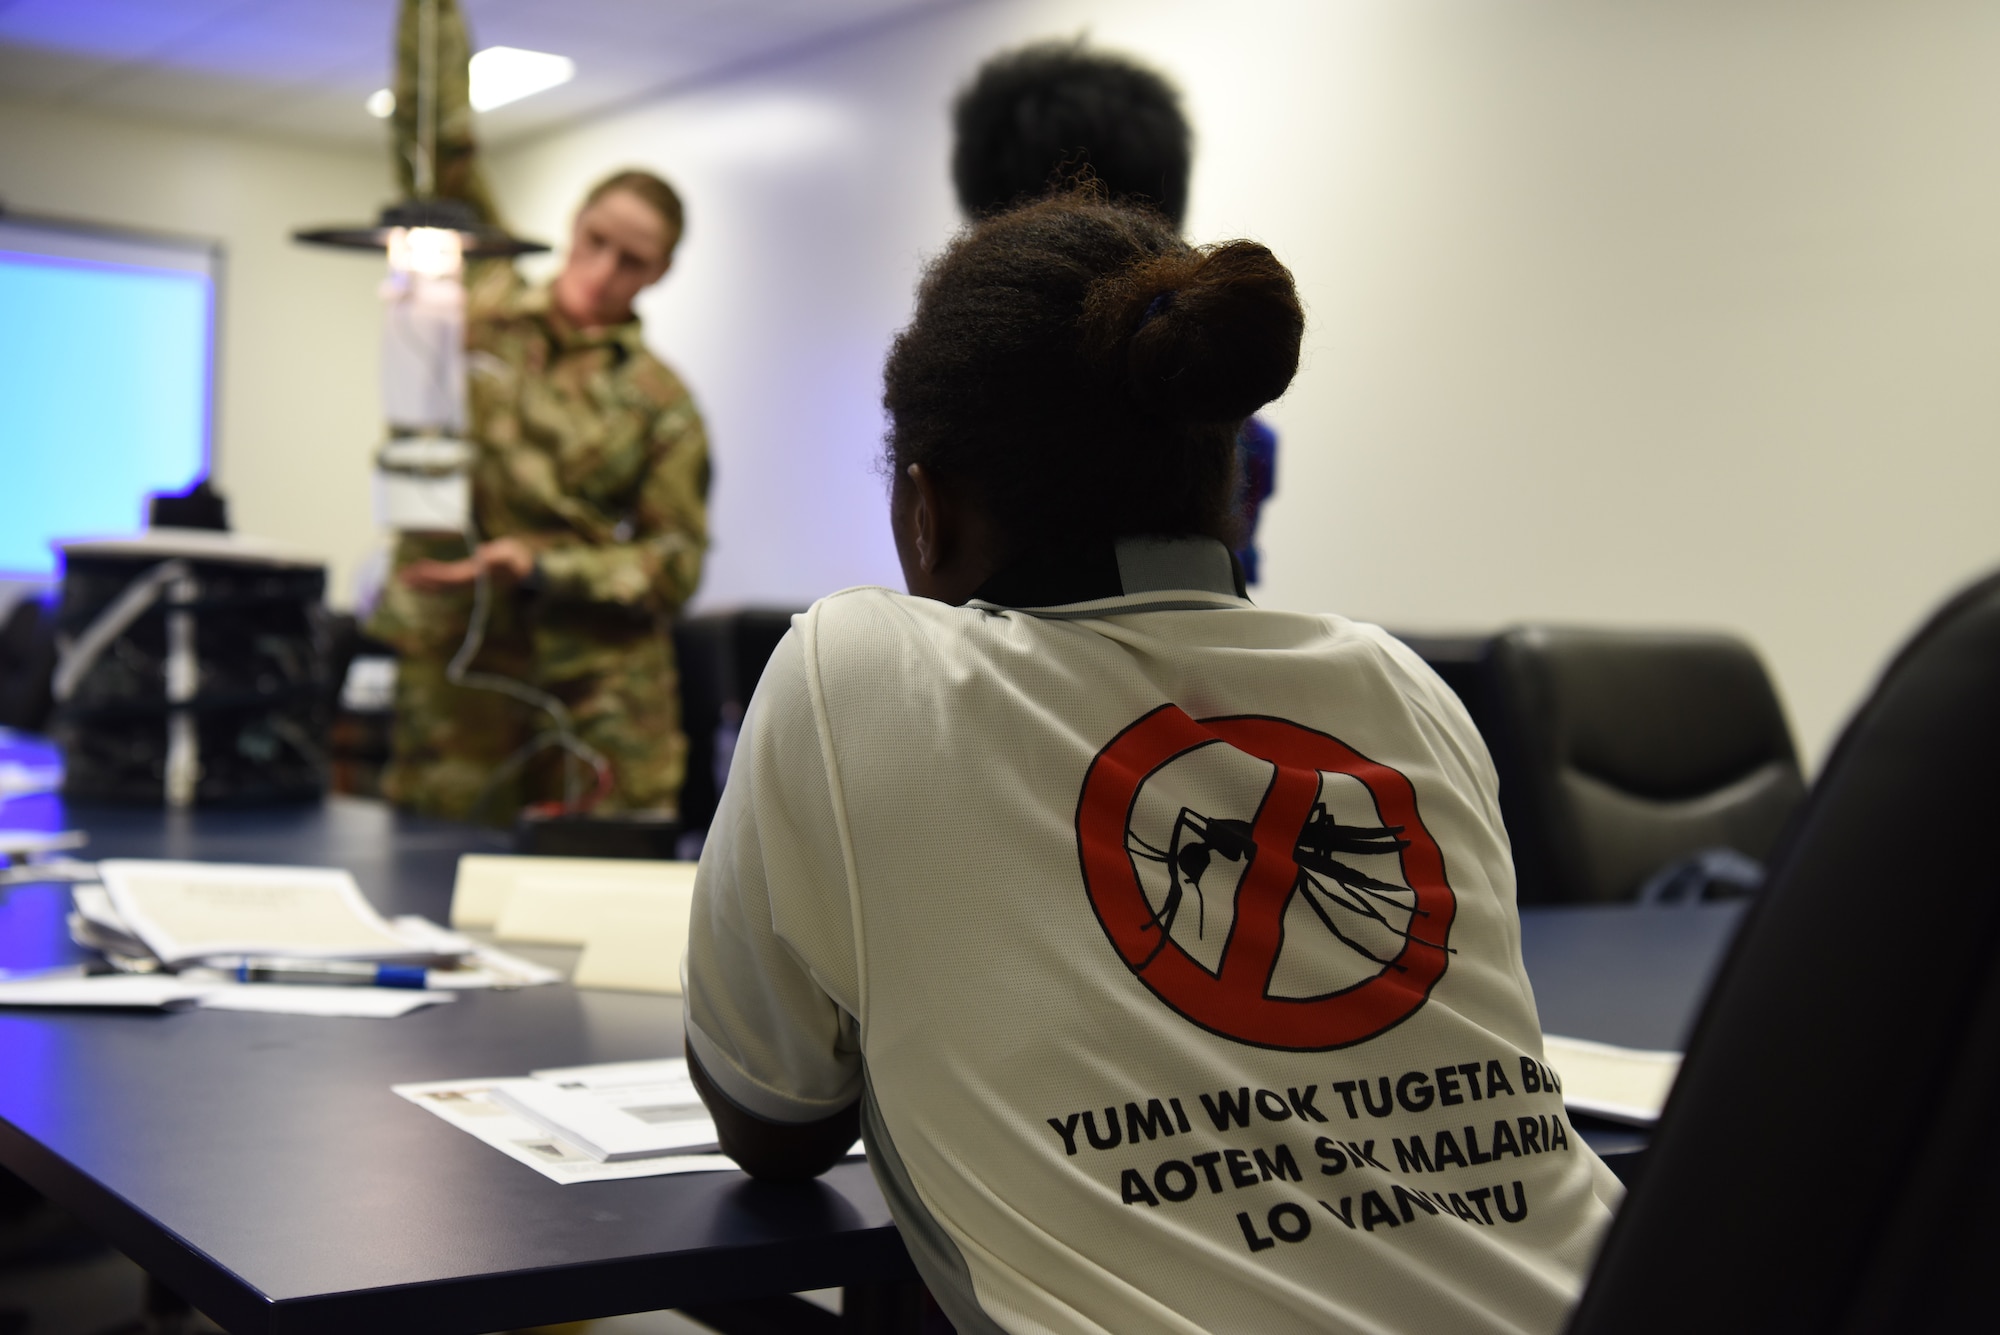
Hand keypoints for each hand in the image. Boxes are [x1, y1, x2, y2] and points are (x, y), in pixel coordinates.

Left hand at [400, 538, 535, 589]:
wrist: (527, 570)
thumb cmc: (518, 560)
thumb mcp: (509, 554)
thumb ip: (498, 556)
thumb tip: (482, 556)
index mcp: (475, 575)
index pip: (448, 577)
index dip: (431, 575)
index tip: (416, 571)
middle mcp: (468, 581)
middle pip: (440, 584)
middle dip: (421, 580)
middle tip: (401, 577)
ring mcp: (468, 580)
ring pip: (441, 584)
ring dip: (423, 581)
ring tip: (405, 577)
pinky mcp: (468, 576)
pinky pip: (446, 579)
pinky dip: (432, 577)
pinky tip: (422, 571)